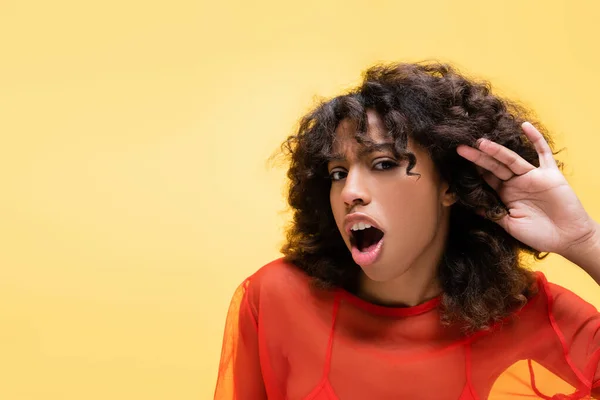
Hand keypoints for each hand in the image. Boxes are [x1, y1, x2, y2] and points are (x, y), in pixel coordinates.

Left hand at [456, 122, 596, 258]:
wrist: (568, 239)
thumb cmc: (538, 235)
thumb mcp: (510, 225)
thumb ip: (493, 214)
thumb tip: (472, 206)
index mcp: (505, 194)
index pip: (486, 178)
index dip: (473, 171)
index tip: (457, 163)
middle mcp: (516, 183)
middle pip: (494, 166)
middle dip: (478, 158)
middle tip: (461, 148)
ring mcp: (533, 176)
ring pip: (511, 159)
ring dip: (496, 150)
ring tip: (481, 142)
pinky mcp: (550, 174)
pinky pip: (543, 153)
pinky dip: (536, 139)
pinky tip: (525, 125)